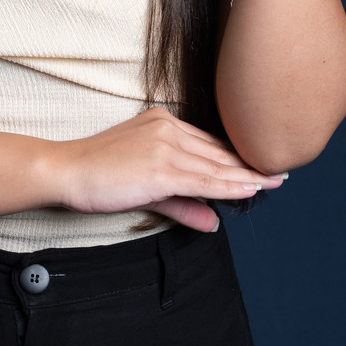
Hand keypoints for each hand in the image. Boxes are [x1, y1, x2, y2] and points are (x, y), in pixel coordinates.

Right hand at [56, 106, 286, 232]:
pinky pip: (204, 181)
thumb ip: (183, 205)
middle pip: (218, 152)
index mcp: (163, 122)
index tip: (260, 166)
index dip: (236, 158)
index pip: (209, 143)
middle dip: (250, 166)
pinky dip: (230, 186)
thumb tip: (214, 224)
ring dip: (248, 177)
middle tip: (279, 174)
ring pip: (216, 166)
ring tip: (274, 183)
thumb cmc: (98, 176)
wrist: (66, 170)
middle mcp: (168, 128)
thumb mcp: (147, 189)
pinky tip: (250, 190)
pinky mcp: (160, 168)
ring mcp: (165, 146)